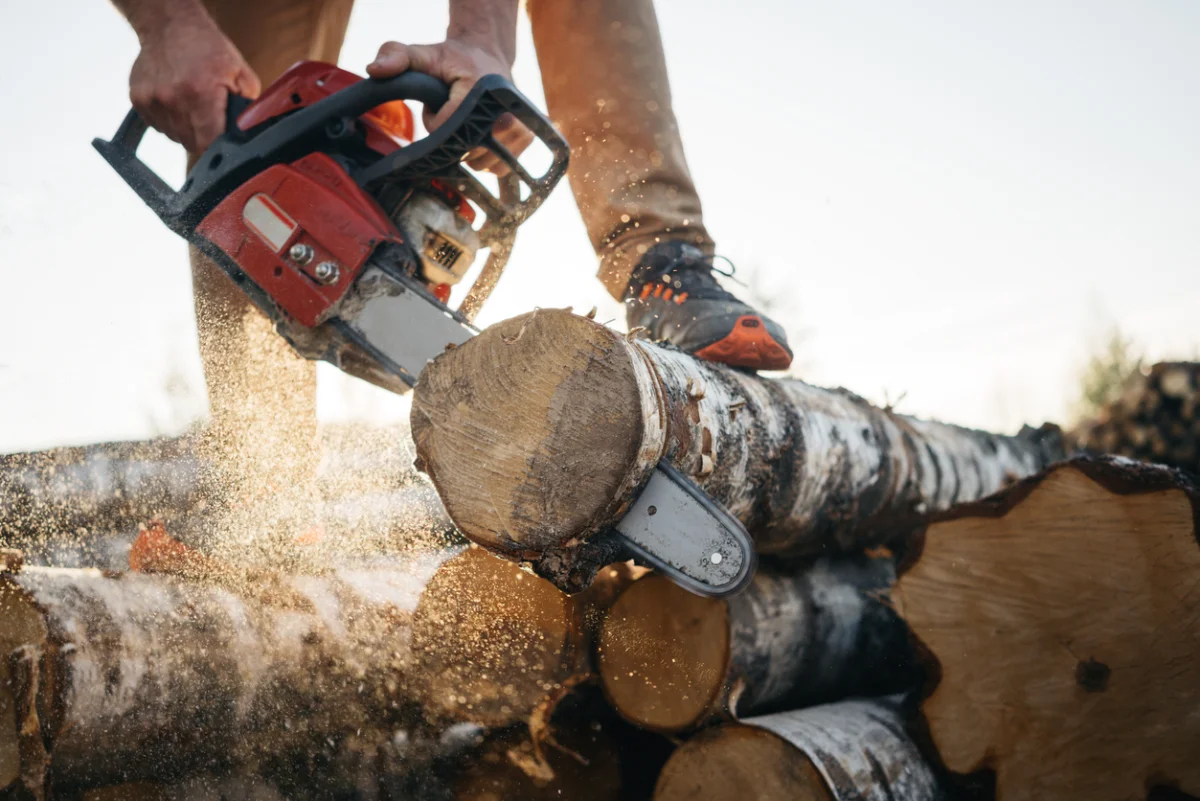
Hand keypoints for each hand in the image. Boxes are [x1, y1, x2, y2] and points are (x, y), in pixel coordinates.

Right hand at [128, 7, 259, 153]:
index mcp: (200, 94)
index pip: (208, 144)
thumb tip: (250, 132)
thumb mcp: (241, 74)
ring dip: (185, 129)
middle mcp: (172, 99)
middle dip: (203, 136)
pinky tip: (177, 101)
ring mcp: (151, 100)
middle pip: (191, 143)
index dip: (217, 145)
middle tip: (209, 116)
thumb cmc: (207, 48)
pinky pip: (158, 126)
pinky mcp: (137, 99)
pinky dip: (169, 120)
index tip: (221, 137)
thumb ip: (248, 108)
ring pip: (174, 136)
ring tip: (192, 105)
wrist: (169, 25)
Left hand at [367, 40, 532, 174]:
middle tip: (455, 110)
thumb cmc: (454, 59)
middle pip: (463, 150)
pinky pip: (496, 168)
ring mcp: (519, 129)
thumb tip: (373, 69)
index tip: (438, 103)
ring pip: (478, 162)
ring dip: (466, 150)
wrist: (490, 57)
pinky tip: (481, 136)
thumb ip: (396, 56)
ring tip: (468, 121)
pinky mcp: (526, 140)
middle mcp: (506, 112)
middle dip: (450, 137)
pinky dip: (483, 158)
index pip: (445, 128)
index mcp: (482, 91)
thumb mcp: (422, 53)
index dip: (434, 120)